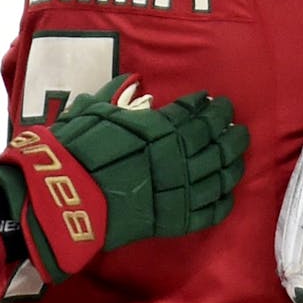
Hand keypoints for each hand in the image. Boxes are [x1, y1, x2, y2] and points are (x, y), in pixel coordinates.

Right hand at [0, 75, 247, 283]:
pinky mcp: (175, 221)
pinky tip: (229, 194)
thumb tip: (133, 80)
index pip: (193, 113)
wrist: (62, 198)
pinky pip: (209, 212)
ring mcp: (179, 191)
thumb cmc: (73, 150)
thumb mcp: (93, 111)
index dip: (207, 106)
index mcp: (160, 128)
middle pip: (215, 142)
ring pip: (219, 175)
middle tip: (237, 125)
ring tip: (239, 154)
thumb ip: (116, 95)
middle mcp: (177, 157)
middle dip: (229, 131)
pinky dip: (222, 202)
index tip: (215, 100)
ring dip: (233, 163)